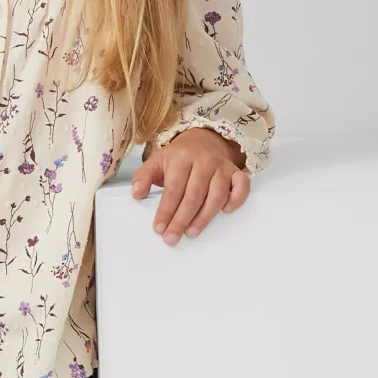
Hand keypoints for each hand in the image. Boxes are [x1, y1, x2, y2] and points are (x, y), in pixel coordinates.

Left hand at [132, 128, 249, 244]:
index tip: (159, 228)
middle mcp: (203, 161)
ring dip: (205, 216)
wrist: (204, 139)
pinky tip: (226, 212)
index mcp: (181, 158)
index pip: (173, 188)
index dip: (166, 210)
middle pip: (194, 195)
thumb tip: (136, 194)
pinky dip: (236, 199)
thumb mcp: (157, 161)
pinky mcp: (235, 172)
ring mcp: (221, 167)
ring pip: (217, 194)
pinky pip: (241, 186)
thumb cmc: (178, 157)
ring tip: (192, 232)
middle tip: (172, 237)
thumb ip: (143, 176)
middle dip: (182, 219)